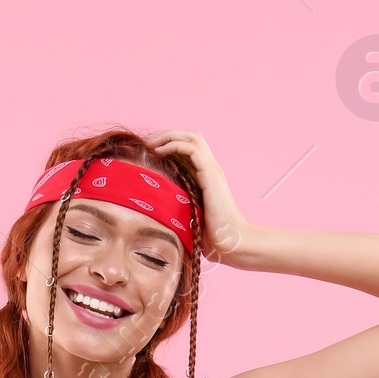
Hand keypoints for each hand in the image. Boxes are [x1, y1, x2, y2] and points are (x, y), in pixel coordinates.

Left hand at [144, 129, 251, 264]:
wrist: (231, 243)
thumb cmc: (212, 238)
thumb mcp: (189, 217)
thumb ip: (178, 207)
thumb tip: (155, 211)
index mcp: (207, 176)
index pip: (189, 147)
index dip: (169, 143)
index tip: (149, 151)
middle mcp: (211, 169)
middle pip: (190, 136)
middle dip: (166, 134)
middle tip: (147, 142)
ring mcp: (212, 170)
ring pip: (192, 137)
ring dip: (168, 136)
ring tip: (150, 143)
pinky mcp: (211, 176)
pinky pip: (192, 150)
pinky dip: (174, 145)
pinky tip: (159, 152)